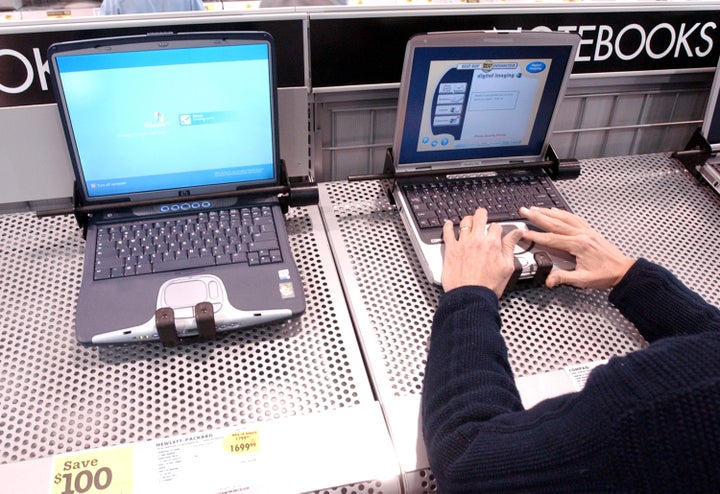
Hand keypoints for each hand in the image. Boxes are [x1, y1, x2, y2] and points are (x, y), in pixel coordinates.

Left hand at [441, 208, 522, 297]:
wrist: (470, 297)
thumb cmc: (488, 286)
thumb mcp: (507, 267)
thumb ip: (510, 247)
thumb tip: (517, 233)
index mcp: (492, 243)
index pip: (496, 226)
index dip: (497, 228)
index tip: (496, 232)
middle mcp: (477, 240)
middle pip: (480, 216)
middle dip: (482, 214)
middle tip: (482, 216)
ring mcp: (462, 243)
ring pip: (464, 221)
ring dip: (468, 219)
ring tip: (469, 221)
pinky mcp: (450, 249)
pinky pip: (447, 232)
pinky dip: (447, 225)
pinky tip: (448, 223)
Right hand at [520, 207, 635, 289]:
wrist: (623, 270)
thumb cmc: (606, 275)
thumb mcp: (583, 280)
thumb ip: (564, 278)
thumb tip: (549, 280)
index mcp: (579, 245)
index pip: (552, 238)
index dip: (536, 236)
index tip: (524, 233)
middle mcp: (582, 234)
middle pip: (555, 222)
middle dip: (537, 216)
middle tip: (524, 211)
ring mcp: (586, 231)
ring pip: (563, 217)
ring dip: (547, 212)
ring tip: (535, 208)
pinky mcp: (590, 231)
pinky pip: (574, 218)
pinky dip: (562, 213)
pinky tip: (556, 210)